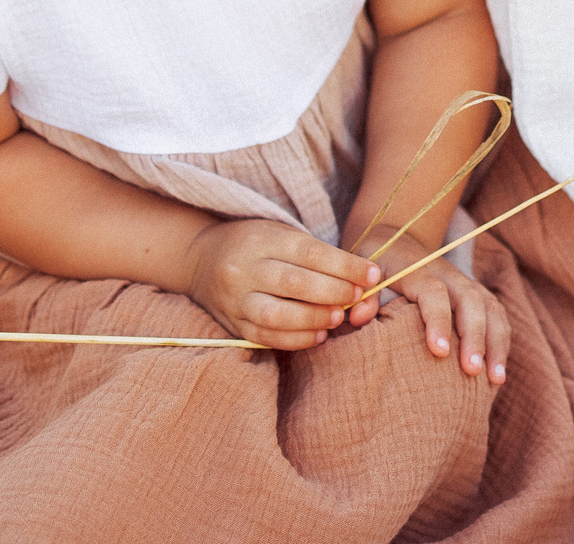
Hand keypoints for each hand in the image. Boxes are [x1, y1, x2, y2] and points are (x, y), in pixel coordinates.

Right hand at [180, 219, 378, 349]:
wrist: (200, 258)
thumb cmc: (254, 244)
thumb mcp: (280, 234)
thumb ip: (316, 255)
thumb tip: (362, 278)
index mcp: (262, 239)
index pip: (310, 252)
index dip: (345, 265)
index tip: (373, 274)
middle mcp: (245, 268)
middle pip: (294, 282)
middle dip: (333, 292)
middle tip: (358, 297)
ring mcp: (235, 298)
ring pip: (276, 314)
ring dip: (313, 318)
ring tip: (338, 318)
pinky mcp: (232, 324)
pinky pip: (264, 336)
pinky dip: (295, 339)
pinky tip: (317, 335)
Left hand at [356, 234, 509, 383]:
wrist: (398, 239)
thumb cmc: (378, 264)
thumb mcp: (364, 273)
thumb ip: (362, 294)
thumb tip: (358, 317)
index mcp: (418, 270)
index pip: (434, 292)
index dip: (438, 320)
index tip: (439, 352)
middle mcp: (448, 275)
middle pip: (471, 300)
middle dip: (475, 336)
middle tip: (473, 371)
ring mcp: (465, 284)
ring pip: (490, 307)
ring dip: (496, 342)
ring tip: (495, 379)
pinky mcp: (476, 294)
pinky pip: (496, 314)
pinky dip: (501, 340)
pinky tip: (498, 370)